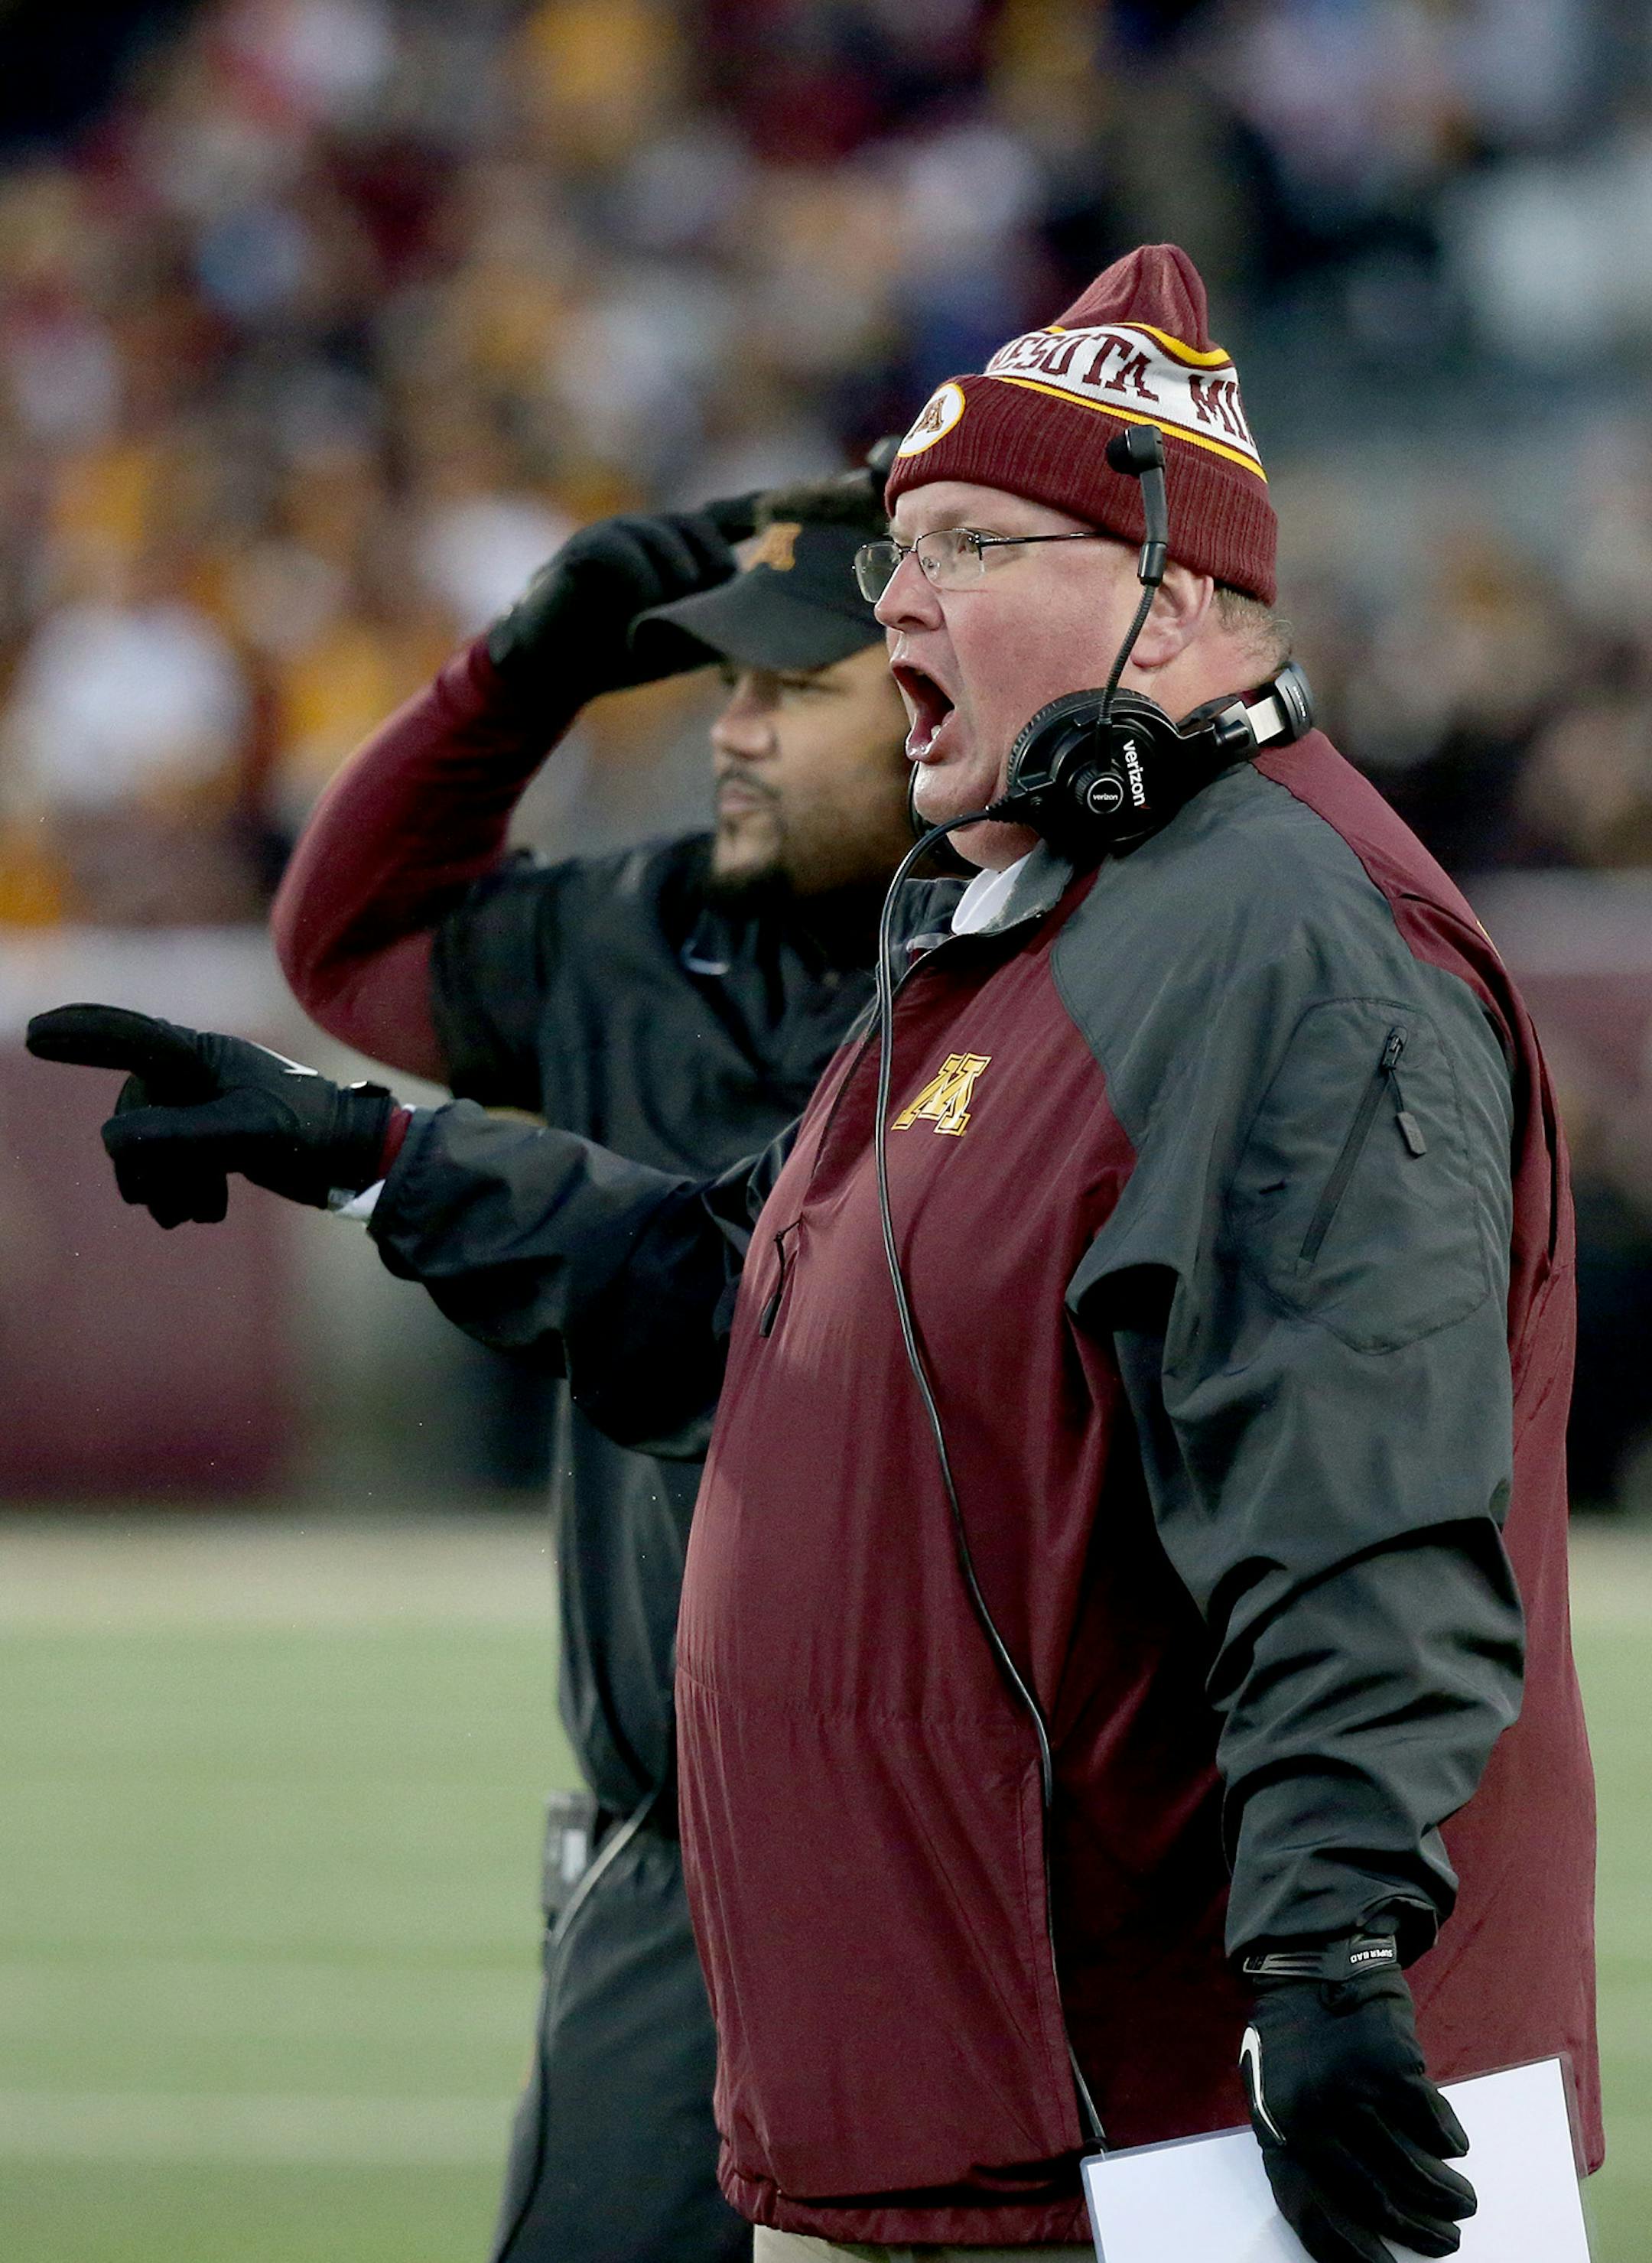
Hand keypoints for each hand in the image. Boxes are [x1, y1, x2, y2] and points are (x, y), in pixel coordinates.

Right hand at [27, 1005, 398, 1223]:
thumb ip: (182, 1135)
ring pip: (144, 1149)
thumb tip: (111, 1141)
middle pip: (131, 1118)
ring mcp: (200, 1106)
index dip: (83, 1034)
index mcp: (202, 1057)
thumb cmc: (312, 1135)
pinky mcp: (209, 1137)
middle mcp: (194, 1075)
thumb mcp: (250, 1134)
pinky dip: (179, 1192)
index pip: (131, 1037)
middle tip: (187, 1202)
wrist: (356, 1160)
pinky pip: (165, 1165)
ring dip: (165, 1185)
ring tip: (204, 1209)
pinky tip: (210, 1210)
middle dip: (149, 1165)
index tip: (36, 1034)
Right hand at [486, 493, 759, 713]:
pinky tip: (630, 618)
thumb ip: (724, 625)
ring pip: (672, 544)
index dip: (757, 508)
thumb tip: (772, 622)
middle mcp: (653, 529)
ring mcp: (621, 530)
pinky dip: (639, 590)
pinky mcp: (590, 543)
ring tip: (649, 624)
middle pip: (707, 533)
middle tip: (690, 617)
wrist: (553, 668)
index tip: (790, 504)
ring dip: (673, 590)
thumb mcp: (685, 642)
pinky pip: (630, 556)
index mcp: (678, 548)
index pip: (727, 517)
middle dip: (711, 577)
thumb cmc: (620, 654)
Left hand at [1239, 1947, 1475, 2262]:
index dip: (1352, 2254)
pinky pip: (1431, 2122)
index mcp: (1277, 2133)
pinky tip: (1454, 2146)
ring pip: (1410, 2168)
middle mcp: (1309, 2119)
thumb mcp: (1277, 2095)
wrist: (1310, 1963)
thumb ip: (1307, 2150)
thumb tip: (1365, 2220)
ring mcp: (1350, 2091)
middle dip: (1418, 2230)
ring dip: (1445, 2195)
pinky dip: (1449, 2141)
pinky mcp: (1387, 2064)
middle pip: (1373, 2200)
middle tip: (1447, 2242)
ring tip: (1462, 2204)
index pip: (1312, 2214)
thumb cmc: (1296, 2039)